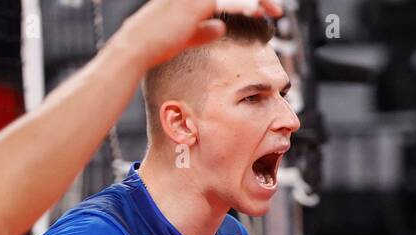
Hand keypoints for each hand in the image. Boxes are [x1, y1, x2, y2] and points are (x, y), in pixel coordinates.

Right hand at [116, 0, 284, 70]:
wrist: (139, 48)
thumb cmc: (159, 44)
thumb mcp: (186, 35)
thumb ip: (203, 28)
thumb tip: (221, 26)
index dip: (247, 0)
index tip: (264, 10)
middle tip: (277, 10)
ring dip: (257, 0)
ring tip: (275, 10)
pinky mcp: (197, 4)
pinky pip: (227, 2)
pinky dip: (244, 5)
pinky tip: (258, 11)